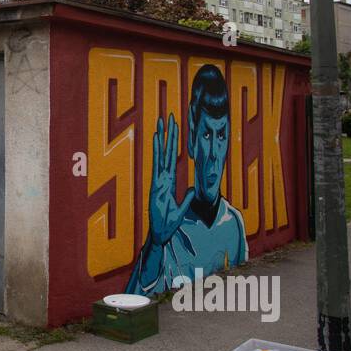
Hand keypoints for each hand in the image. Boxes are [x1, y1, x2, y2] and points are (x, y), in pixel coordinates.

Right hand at [148, 114, 193, 246]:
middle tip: (168, 116)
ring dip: (162, 138)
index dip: (173, 144)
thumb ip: (187, 199)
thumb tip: (192, 189)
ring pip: (161, 155)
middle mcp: (162, 178)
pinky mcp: (157, 184)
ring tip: (162, 122)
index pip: (171, 159)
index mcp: (168, 183)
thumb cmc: (167, 224)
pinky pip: (158, 164)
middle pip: (166, 152)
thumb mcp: (181, 211)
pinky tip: (158, 138)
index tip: (174, 130)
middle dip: (168, 134)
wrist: (160, 235)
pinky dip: (157, 151)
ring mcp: (159, 180)